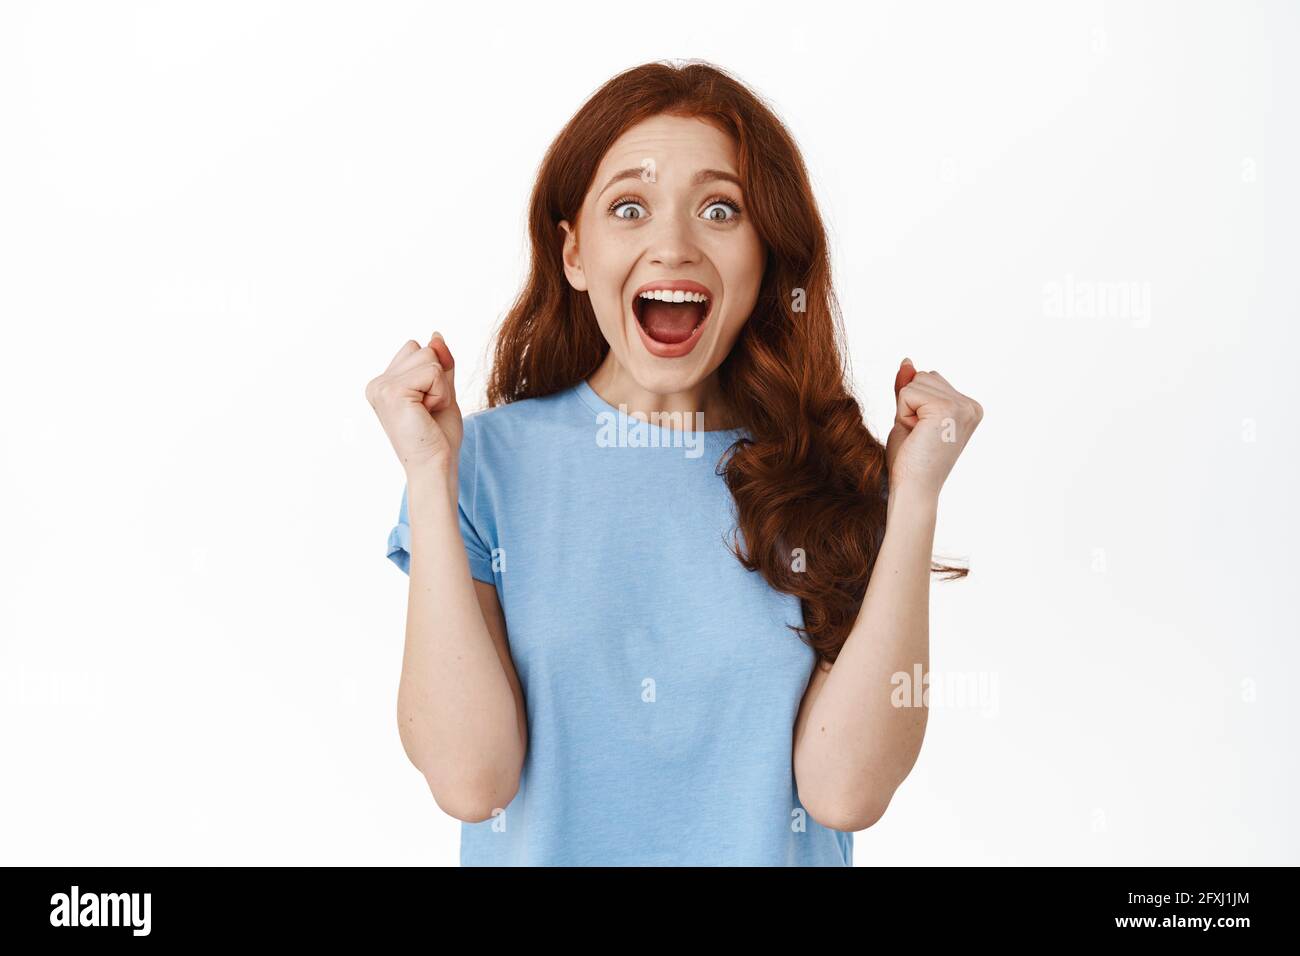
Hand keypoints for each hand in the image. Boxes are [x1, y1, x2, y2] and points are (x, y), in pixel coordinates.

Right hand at [365, 332, 461, 477]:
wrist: (435, 466)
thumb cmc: (438, 437)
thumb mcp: (442, 391)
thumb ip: (439, 364)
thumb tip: (436, 335)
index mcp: (383, 384)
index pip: (417, 349)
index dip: (434, 374)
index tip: (426, 405)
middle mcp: (377, 384)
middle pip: (423, 349)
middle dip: (438, 378)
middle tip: (429, 410)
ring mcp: (381, 387)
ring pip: (429, 357)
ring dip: (440, 387)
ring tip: (428, 412)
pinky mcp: (392, 391)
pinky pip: (433, 372)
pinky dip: (440, 393)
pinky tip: (427, 413)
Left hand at [884, 358, 982, 498]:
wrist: (913, 489)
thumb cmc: (910, 460)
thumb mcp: (908, 416)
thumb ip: (909, 388)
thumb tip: (907, 360)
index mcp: (968, 407)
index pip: (929, 380)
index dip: (914, 405)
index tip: (923, 433)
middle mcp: (971, 405)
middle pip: (923, 376)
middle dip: (910, 404)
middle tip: (918, 436)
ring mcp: (962, 406)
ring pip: (915, 382)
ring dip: (905, 409)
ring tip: (918, 435)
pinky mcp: (948, 408)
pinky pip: (908, 391)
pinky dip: (903, 413)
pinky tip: (916, 434)